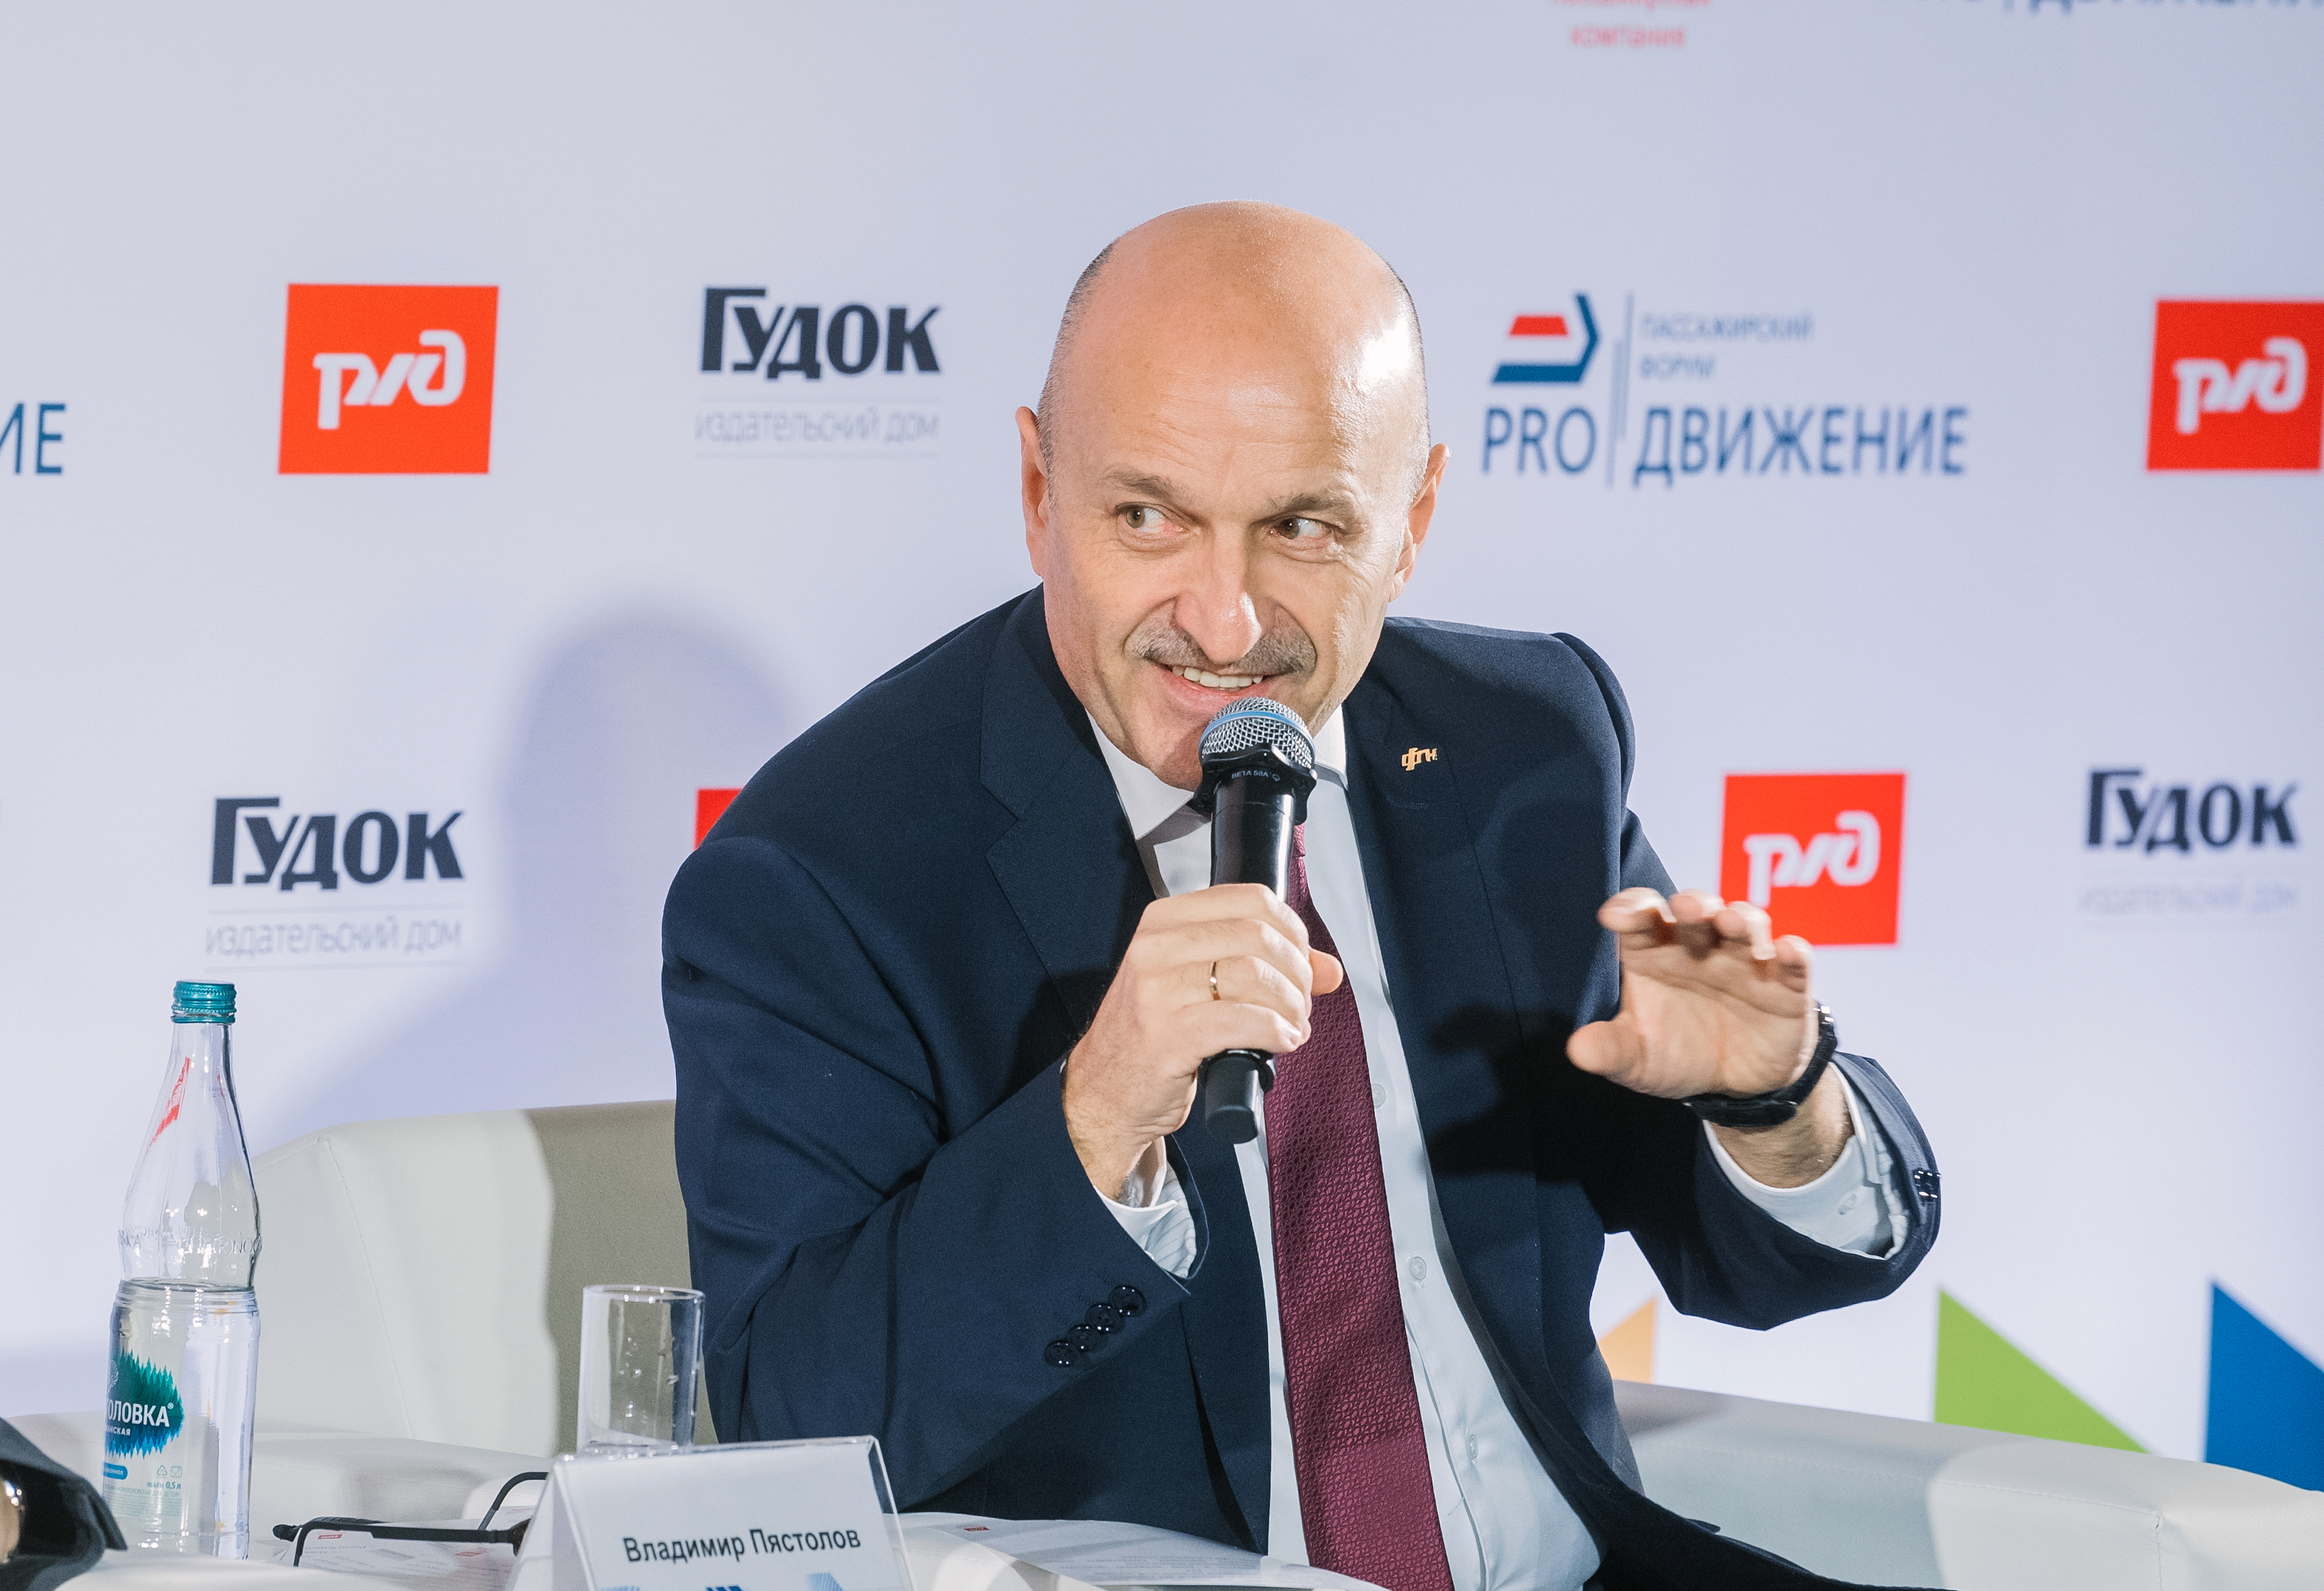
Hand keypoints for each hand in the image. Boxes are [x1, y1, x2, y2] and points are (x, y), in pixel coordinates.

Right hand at [1065, 884, 1343, 1199]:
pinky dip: (1276, 1032)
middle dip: (1297, 974)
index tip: (1302, 961)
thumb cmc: (1155, 1034)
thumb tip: (1329, 969)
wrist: (1105, 1091)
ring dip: (1291, 1007)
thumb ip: (1265, 966)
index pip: (1251, 898)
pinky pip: (1243, 1022)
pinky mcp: (1167, 1036)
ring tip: (1291, 1027)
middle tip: (1300, 1004)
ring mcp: (1157, 991)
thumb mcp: (1201, 984)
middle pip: (1258, 936)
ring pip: (1255, 976)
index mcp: (1164, 922)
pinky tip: (1280, 1043)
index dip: (1293, 929)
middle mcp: (1156, 947)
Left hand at [1569, 888, 1847, 1186]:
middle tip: (1687, 908)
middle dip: (1694, 904)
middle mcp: (1700, 947)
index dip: (1630, 909)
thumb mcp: (1637, 1060)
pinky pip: (1794, 964)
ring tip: (1732, 922)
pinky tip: (1789, 950)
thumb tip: (1577, 1050)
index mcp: (1655, 952)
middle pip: (1698, 912)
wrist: (1734, 1088)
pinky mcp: (1785, 986)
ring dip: (1741, 920)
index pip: (1641, 918)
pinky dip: (1794, 955)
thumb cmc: (1677, 1054)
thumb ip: (1610, 1050)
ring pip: (1746, 926)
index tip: (1615, 916)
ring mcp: (1745, 961)